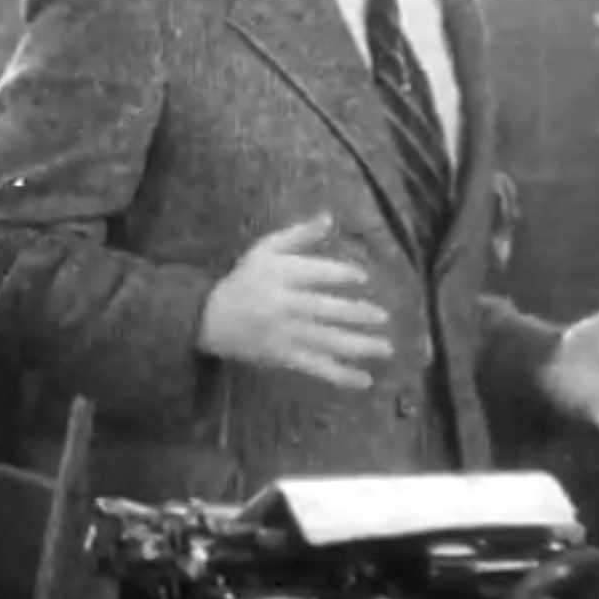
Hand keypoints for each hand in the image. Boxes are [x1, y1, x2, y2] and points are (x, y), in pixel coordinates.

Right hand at [197, 212, 392, 388]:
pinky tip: (365, 381)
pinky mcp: (284, 356)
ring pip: (325, 341)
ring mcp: (284, 333)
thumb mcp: (265, 250)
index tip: (363, 278)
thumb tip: (329, 217)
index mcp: (279, 275)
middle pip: (324, 309)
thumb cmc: (245, 280)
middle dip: (355, 314)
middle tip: (383, 316)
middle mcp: (283, 305)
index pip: (315, 273)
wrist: (212, 318)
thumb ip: (298, 235)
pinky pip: (316, 366)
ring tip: (386, 348)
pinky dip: (341, 376)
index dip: (341, 274)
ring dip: (358, 346)